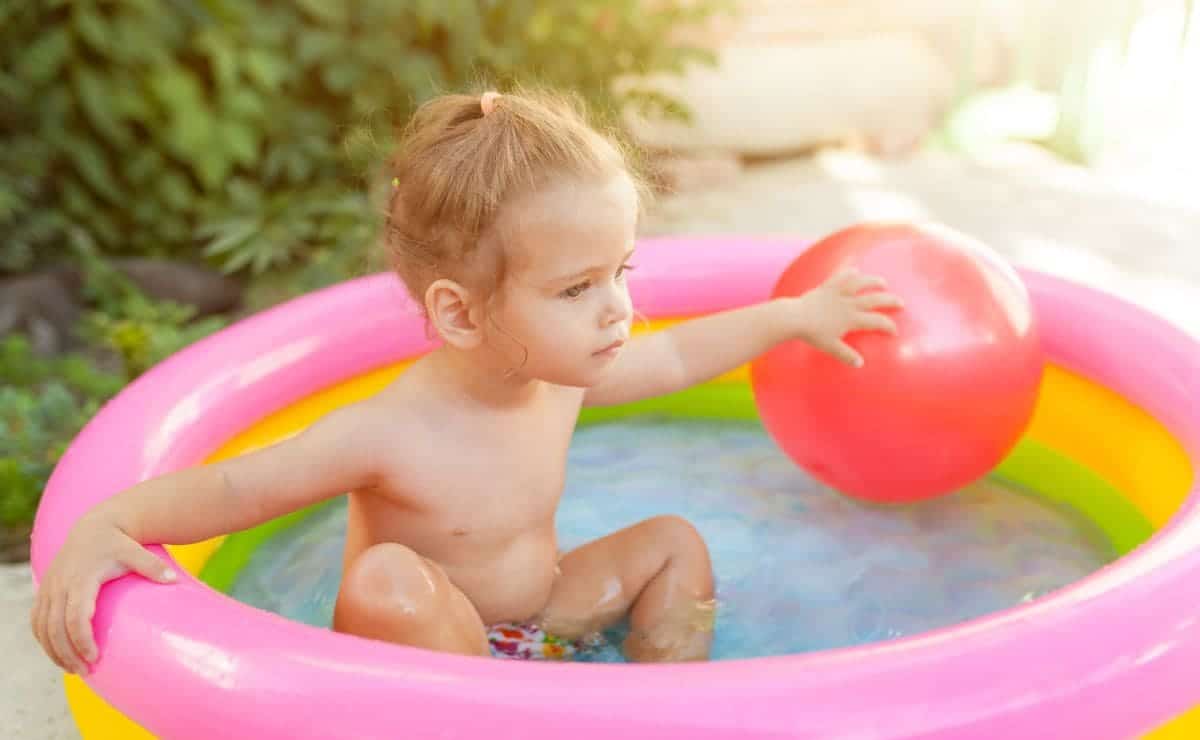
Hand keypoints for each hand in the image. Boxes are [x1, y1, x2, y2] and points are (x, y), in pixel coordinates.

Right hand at [30, 514, 176, 674]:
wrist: (94, 527)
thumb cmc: (118, 543)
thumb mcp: (136, 552)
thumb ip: (153, 566)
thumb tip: (173, 581)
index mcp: (81, 579)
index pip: (75, 617)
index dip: (82, 640)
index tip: (95, 657)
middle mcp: (60, 585)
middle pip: (55, 628)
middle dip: (67, 653)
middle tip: (86, 671)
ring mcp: (48, 588)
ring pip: (42, 628)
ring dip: (54, 651)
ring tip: (74, 668)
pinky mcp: (44, 591)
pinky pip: (36, 621)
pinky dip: (43, 640)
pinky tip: (58, 653)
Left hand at [792, 268, 902, 366]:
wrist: (795, 317)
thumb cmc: (812, 334)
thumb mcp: (830, 347)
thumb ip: (846, 355)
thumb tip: (860, 363)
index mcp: (852, 319)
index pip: (876, 321)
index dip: (888, 326)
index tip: (895, 330)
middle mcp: (849, 304)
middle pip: (874, 300)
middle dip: (890, 301)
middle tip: (900, 303)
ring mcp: (838, 293)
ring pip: (860, 284)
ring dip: (873, 282)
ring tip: (882, 282)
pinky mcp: (827, 286)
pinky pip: (840, 277)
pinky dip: (848, 273)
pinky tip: (854, 270)